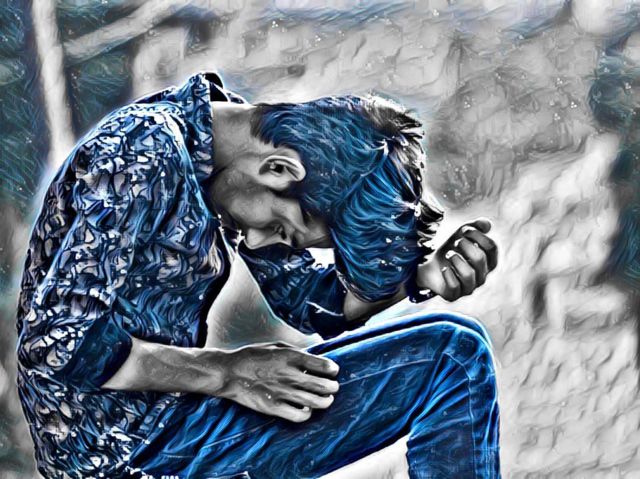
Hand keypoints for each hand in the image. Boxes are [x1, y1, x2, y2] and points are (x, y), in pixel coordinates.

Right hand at [216, 342, 339, 422]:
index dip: (332, 369)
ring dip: (326, 401)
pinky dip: (308, 413)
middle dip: (333, 387)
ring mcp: (282, 392)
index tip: (333, 371)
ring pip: (315, 402)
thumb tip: (314, 357)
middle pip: (323, 385)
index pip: (323, 365)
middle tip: (333, 387)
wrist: (229, 372)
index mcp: (291, 357)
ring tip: (327, 399)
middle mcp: (289, 375)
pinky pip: (299, 415)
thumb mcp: (276, 346)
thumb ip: (296, 352)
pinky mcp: (273, 407)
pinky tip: (307, 409)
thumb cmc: (252, 356)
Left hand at [416, 218, 497, 300]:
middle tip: (456, 242)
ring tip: (449, 254)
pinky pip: (454, 286)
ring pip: (468, 275)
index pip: (492, 248)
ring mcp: (468, 288)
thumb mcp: (461, 235)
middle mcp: (481, 277)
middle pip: (480, 259)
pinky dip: (448, 274)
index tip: (465, 230)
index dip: (478, 235)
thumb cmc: (450, 250)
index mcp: (488, 262)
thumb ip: (474, 227)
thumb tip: (487, 224)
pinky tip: (444, 268)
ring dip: (456, 259)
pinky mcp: (453, 295)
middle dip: (466, 246)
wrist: (429, 265)